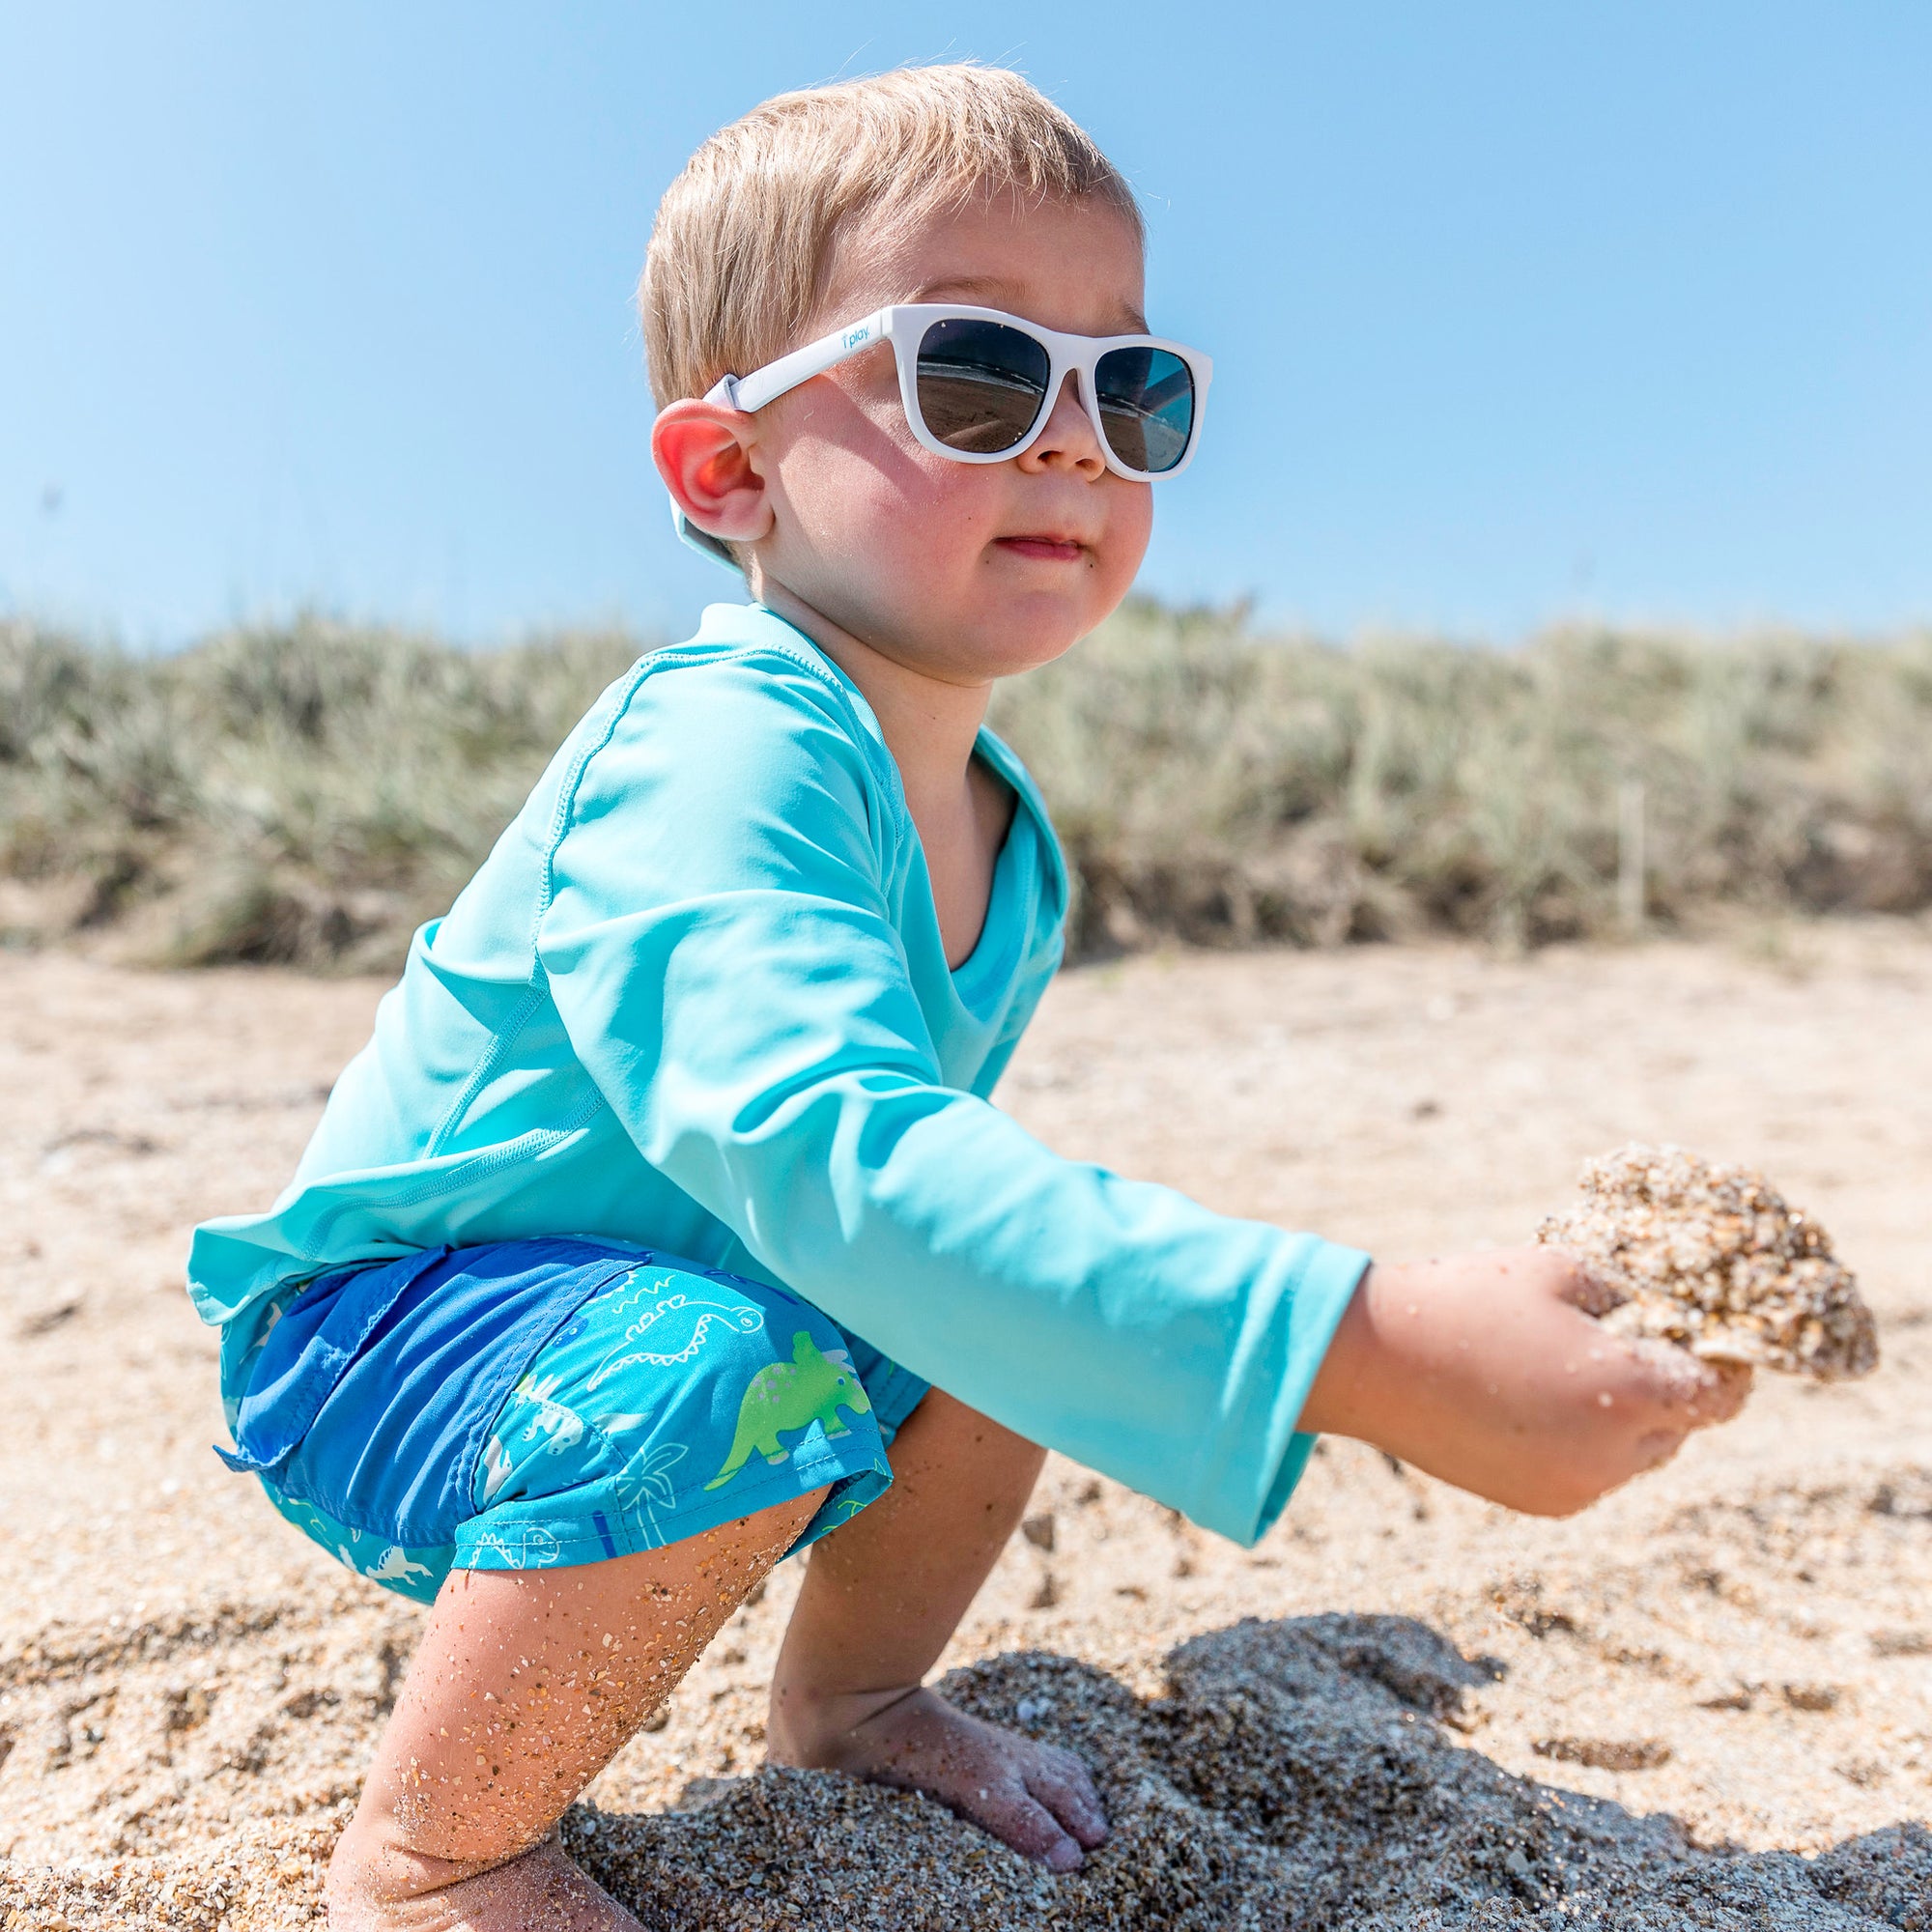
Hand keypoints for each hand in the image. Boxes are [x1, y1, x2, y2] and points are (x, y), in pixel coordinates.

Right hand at [1300, 1247, 1751, 1515]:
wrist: (1373, 1361)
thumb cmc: (1467, 1298)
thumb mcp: (1561, 1269)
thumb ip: (1634, 1293)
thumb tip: (1677, 1310)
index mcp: (1629, 1391)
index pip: (1722, 1393)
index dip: (1725, 1363)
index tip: (1708, 1334)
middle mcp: (1613, 1455)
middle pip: (1683, 1426)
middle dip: (1671, 1385)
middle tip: (1634, 1339)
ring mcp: (1576, 1487)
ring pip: (1641, 1454)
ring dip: (1629, 1417)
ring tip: (1575, 1367)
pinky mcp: (1540, 1502)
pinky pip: (1594, 1472)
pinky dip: (1587, 1441)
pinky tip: (1539, 1397)